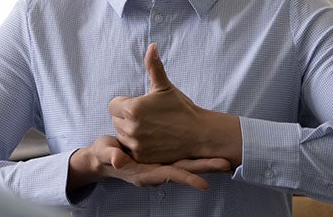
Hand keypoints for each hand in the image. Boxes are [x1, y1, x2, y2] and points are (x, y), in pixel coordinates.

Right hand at [67, 135, 227, 191]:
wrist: (106, 155)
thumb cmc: (105, 154)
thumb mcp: (106, 153)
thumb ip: (111, 155)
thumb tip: (118, 159)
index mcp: (145, 173)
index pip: (169, 174)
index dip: (186, 179)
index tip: (203, 184)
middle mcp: (157, 171)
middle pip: (185, 171)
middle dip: (205, 168)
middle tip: (226, 164)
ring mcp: (162, 164)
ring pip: (187, 164)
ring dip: (205, 162)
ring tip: (226, 158)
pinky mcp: (164, 157)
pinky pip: (183, 158)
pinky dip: (196, 156)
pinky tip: (209, 149)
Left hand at [109, 44, 241, 165]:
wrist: (199, 134)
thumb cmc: (180, 107)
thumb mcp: (164, 86)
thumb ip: (154, 66)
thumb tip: (152, 46)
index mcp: (132, 108)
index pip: (113, 105)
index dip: (125, 103)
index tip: (141, 105)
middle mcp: (131, 128)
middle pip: (116, 120)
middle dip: (127, 117)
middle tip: (148, 117)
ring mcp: (136, 145)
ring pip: (122, 135)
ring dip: (131, 132)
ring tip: (151, 128)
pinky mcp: (142, 158)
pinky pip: (130, 150)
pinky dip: (137, 146)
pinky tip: (152, 140)